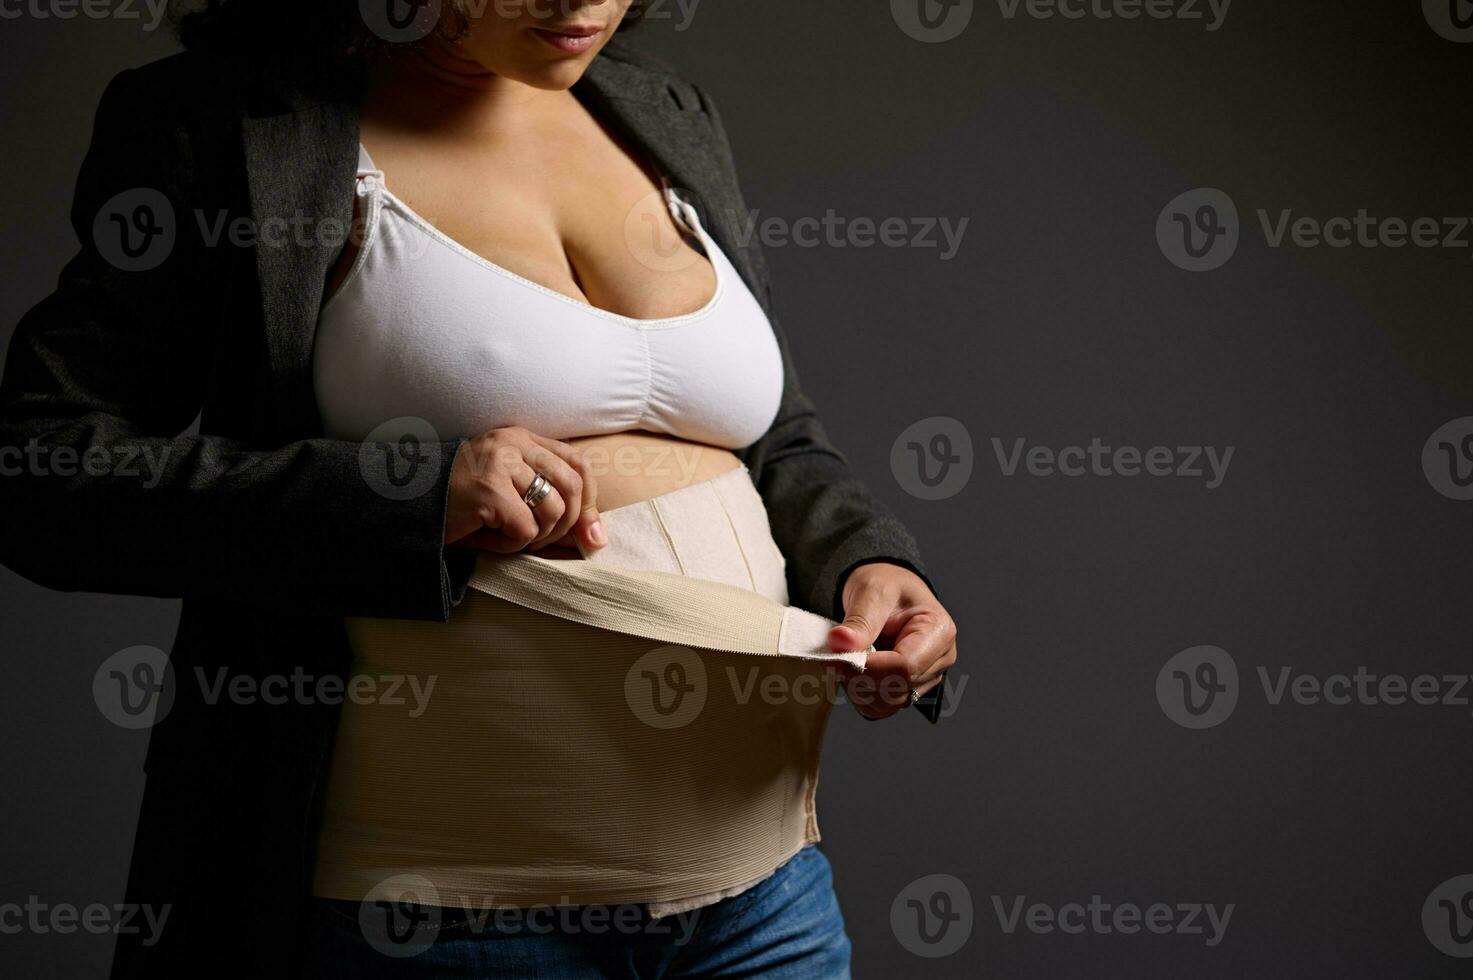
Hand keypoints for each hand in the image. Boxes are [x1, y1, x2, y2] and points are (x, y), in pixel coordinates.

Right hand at [443, 426, 606, 555]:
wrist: (410, 504)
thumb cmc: (465, 504)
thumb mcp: (512, 494)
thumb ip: (551, 504)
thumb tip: (596, 537)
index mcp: (521, 438)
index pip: (578, 462)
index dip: (589, 500)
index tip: (587, 530)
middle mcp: (513, 443)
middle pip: (572, 485)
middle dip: (567, 524)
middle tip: (544, 541)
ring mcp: (500, 464)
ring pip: (552, 509)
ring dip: (536, 537)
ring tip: (509, 537)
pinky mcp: (488, 490)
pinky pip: (524, 529)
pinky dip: (510, 545)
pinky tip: (488, 538)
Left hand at [828, 563, 956, 719]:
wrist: (885, 590)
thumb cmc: (885, 585)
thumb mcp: (872, 591)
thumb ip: (859, 620)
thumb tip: (840, 641)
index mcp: (939, 631)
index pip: (906, 667)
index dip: (869, 668)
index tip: (838, 657)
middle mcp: (939, 659)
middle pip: (898, 688)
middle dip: (861, 678)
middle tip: (836, 656)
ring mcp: (926, 677)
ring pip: (889, 703)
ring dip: (859, 688)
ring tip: (846, 659)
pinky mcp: (909, 689)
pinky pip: (882, 706)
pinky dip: (861, 695)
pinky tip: (853, 672)